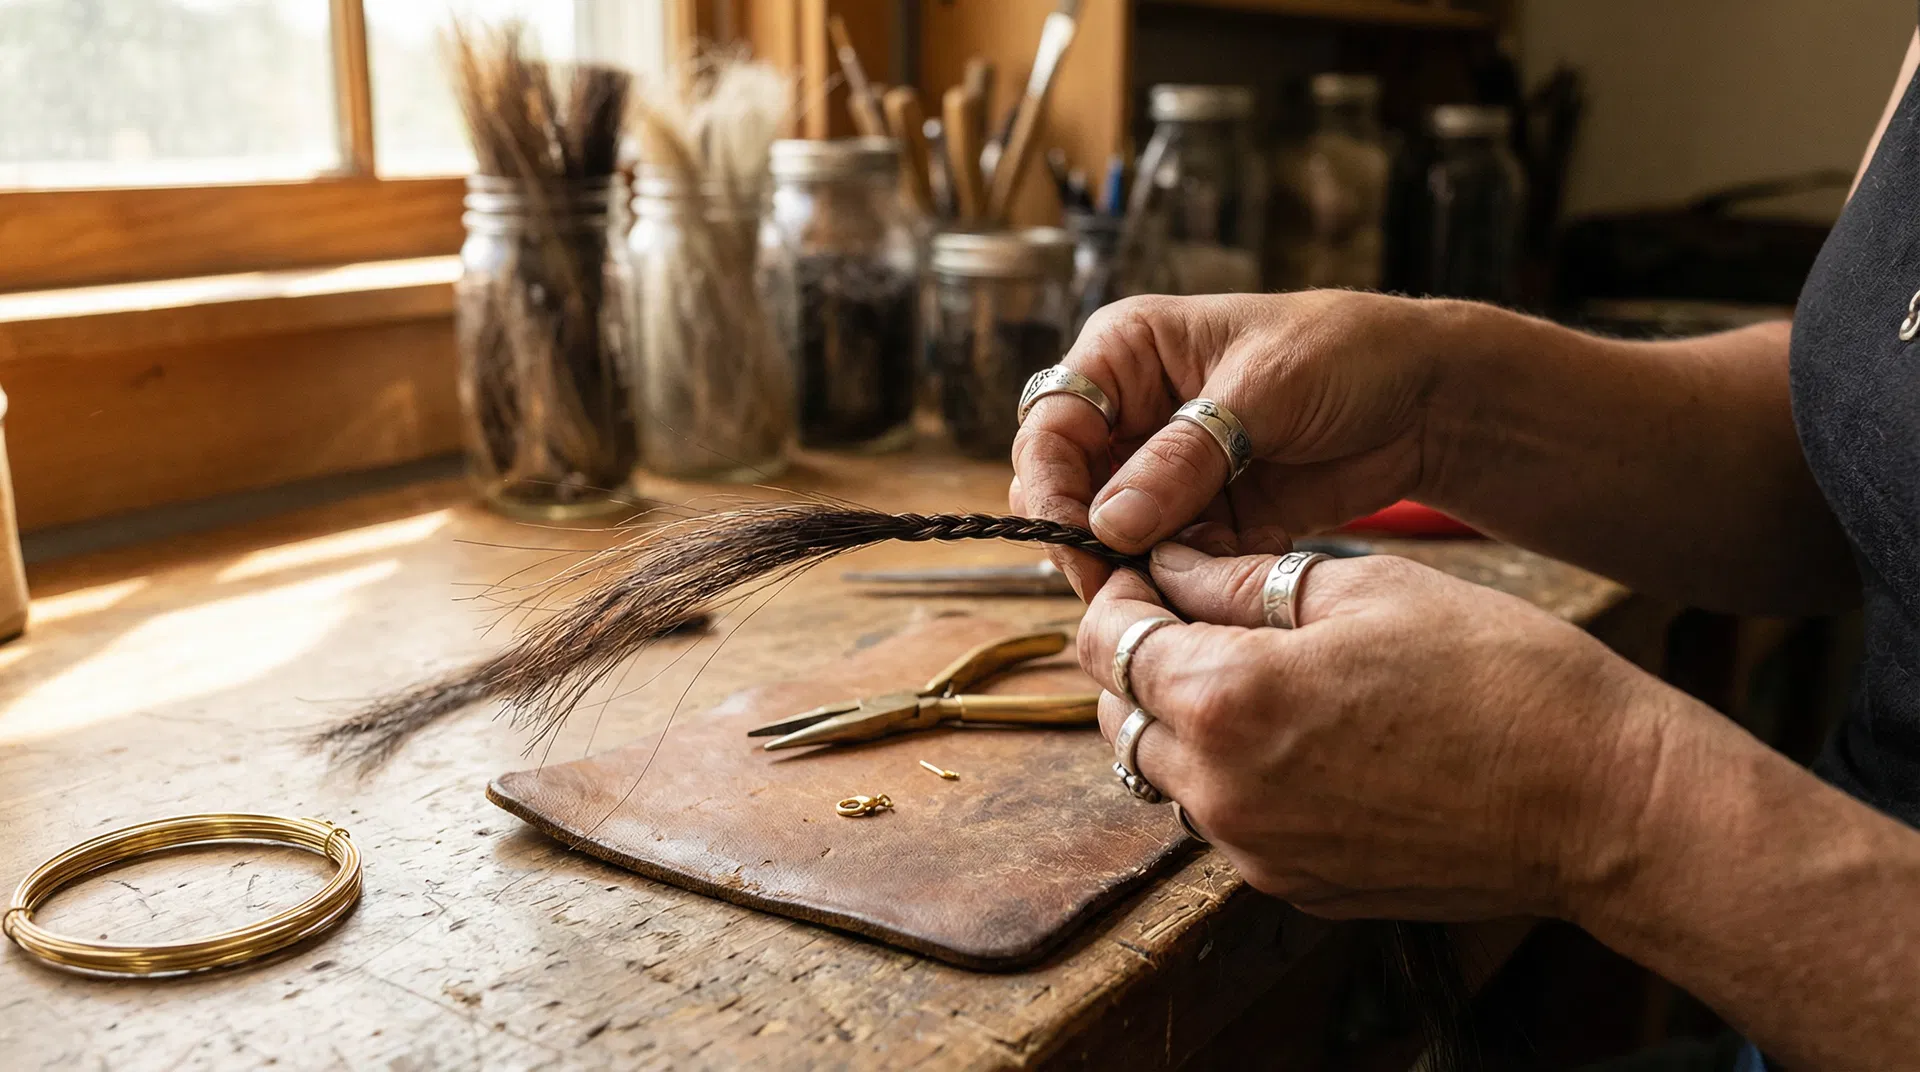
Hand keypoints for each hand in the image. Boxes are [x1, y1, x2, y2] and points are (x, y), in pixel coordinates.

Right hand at [1011, 291, 1465, 596]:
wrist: (1426, 396)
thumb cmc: (1345, 353)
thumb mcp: (1261, 392)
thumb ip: (1183, 458)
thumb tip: (1106, 525)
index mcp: (1126, 353)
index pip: (1053, 424)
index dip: (1052, 486)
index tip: (1075, 540)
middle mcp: (1132, 411)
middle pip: (1069, 487)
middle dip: (1085, 539)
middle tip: (1113, 587)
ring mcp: (1165, 469)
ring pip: (1113, 535)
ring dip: (1133, 569)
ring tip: (1166, 597)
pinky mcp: (1205, 517)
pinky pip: (1168, 561)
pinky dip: (1181, 583)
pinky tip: (1210, 594)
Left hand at [1079, 546, 1680, 921]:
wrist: (1601, 802)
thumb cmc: (1500, 677)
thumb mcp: (1365, 588)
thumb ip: (1243, 581)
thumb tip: (1171, 565)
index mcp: (1228, 700)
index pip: (1108, 642)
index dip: (1115, 594)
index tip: (1140, 569)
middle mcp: (1223, 791)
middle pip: (1120, 715)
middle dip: (1139, 659)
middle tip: (1191, 612)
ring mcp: (1258, 851)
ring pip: (1167, 774)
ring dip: (1180, 720)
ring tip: (1253, 671)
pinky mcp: (1297, 887)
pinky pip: (1227, 822)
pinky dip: (1234, 775)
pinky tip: (1301, 736)